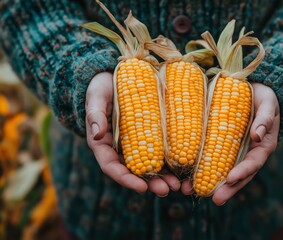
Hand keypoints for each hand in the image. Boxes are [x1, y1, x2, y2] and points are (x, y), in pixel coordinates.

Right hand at [85, 72, 179, 195]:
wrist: (116, 78)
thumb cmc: (102, 88)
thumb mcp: (96, 97)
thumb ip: (95, 114)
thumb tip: (96, 135)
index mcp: (103, 144)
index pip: (112, 167)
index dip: (126, 179)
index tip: (142, 188)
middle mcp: (120, 148)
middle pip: (134, 171)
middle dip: (150, 183)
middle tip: (166, 190)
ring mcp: (136, 143)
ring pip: (149, 165)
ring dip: (164, 177)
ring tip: (179, 185)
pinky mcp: (150, 134)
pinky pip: (160, 151)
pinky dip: (170, 161)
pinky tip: (184, 166)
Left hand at [181, 83, 279, 204]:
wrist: (255, 93)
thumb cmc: (265, 98)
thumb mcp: (268, 105)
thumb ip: (265, 119)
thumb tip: (257, 136)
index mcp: (263, 146)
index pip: (253, 163)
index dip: (243, 172)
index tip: (230, 180)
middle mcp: (249, 153)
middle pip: (239, 175)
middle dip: (228, 189)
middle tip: (216, 200)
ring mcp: (236, 152)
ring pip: (224, 171)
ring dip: (211, 184)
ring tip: (194, 192)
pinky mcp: (223, 146)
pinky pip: (214, 160)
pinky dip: (203, 170)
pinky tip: (189, 176)